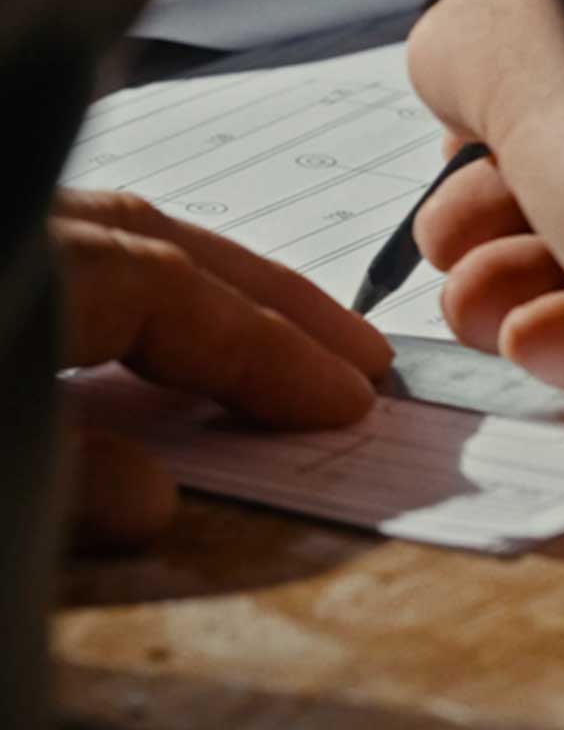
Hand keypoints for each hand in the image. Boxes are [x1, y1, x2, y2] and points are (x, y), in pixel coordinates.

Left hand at [51, 187, 392, 547]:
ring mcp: (5, 235)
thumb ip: (61, 485)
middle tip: (361, 353)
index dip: (270, 349)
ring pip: (117, 243)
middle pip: (161, 244)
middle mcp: (18, 228)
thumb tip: (155, 500)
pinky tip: (157, 347)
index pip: (169, 288)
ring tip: (287, 339)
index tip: (350, 398)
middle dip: (274, 301)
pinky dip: (140, 298)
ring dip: (216, 293)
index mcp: (31, 264)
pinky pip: (76, 260)